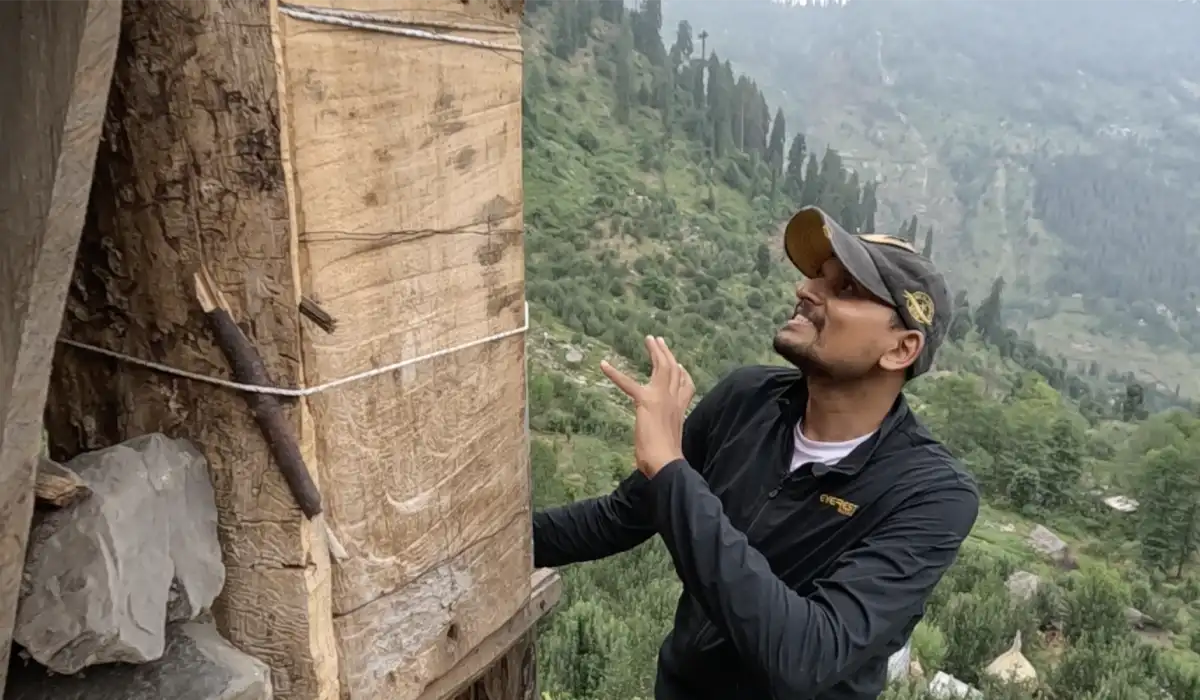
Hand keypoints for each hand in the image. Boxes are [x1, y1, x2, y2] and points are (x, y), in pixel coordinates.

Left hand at [600, 336, 694, 477]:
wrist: (666, 462)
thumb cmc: (666, 460)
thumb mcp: (669, 441)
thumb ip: (665, 433)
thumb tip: (663, 437)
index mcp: (680, 410)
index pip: (687, 386)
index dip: (684, 374)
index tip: (681, 365)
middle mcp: (674, 401)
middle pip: (674, 370)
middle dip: (667, 354)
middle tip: (658, 341)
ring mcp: (662, 398)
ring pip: (662, 367)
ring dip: (655, 351)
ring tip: (649, 339)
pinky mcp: (646, 401)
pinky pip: (628, 383)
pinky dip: (614, 373)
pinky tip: (603, 365)